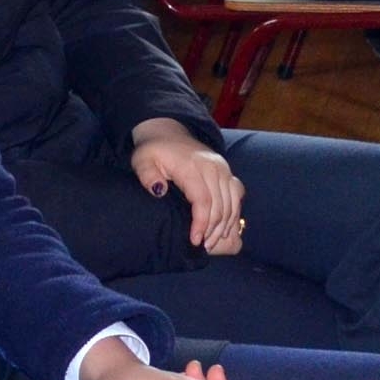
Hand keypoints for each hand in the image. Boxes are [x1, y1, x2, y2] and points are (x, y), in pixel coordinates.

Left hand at [130, 121, 244, 250]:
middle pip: (220, 205)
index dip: (201, 223)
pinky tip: (225, 228)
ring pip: (231, 202)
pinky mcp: (227, 170)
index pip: (203, 200)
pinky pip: (237, 194)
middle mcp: (212, 167)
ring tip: (211, 242)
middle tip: (202, 246)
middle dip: (212, 230)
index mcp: (192, 166)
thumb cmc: (154, 151)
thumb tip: (159, 191)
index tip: (194, 241)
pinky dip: (233, 213)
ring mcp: (222, 168)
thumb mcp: (142, 161)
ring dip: (224, 225)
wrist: (169, 133)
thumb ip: (147, 176)